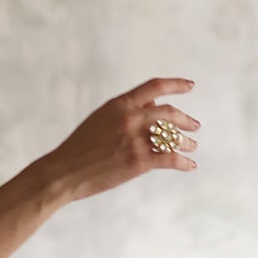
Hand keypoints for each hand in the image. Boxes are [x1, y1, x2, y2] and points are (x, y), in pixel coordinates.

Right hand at [43, 78, 198, 203]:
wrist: (63, 173)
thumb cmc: (78, 149)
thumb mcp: (99, 120)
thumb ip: (125, 111)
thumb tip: (151, 106)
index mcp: (120, 105)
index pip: (155, 87)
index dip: (176, 85)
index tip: (190, 86)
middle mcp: (131, 118)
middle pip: (170, 113)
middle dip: (186, 120)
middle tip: (194, 126)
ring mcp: (136, 140)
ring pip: (172, 137)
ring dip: (186, 142)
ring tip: (192, 146)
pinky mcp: (139, 161)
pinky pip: (170, 159)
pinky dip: (183, 162)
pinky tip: (189, 165)